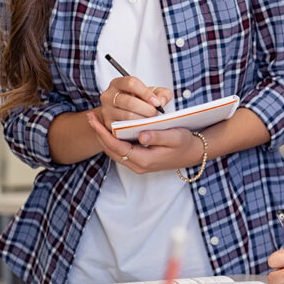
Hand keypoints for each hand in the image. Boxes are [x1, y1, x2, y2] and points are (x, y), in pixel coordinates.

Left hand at [86, 112, 202, 173]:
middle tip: (90, 118)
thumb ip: (158, 136)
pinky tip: (109, 129)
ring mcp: (138, 165)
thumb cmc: (185, 143)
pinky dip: (111, 141)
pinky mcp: (139, 161)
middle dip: (98, 134)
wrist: (193, 153)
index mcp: (145, 159)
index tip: (95, 121)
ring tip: (95, 122)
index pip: (117, 147)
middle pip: (111, 151)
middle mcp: (138, 165)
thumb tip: (141, 135)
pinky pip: (120, 152)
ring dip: (103, 138)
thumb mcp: (175, 136)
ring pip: (114, 152)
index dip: (103, 134)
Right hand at [99, 76, 171, 125]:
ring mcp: (106, 110)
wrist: (129, 114)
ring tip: (152, 121)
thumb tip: (161, 101)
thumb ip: (162, 94)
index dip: (146, 93)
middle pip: (129, 102)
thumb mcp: (153, 94)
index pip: (131, 83)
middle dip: (147, 110)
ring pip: (127, 116)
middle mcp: (108, 96)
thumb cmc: (141, 101)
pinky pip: (124, 127)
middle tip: (156, 114)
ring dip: (143, 120)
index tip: (157, 103)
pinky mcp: (108, 124)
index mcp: (118, 83)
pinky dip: (136, 128)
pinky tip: (144, 127)